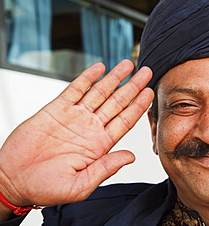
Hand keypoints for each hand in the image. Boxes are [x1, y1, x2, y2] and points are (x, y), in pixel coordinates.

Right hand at [0, 60, 153, 207]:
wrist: (13, 180)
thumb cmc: (45, 187)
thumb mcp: (80, 185)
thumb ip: (106, 168)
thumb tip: (130, 157)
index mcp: (100, 145)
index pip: (125, 121)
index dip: (138, 106)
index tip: (150, 92)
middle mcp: (90, 128)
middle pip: (117, 102)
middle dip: (133, 86)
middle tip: (146, 72)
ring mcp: (74, 117)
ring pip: (99, 92)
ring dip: (114, 78)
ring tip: (128, 65)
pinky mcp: (56, 109)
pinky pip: (75, 89)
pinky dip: (87, 77)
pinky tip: (100, 68)